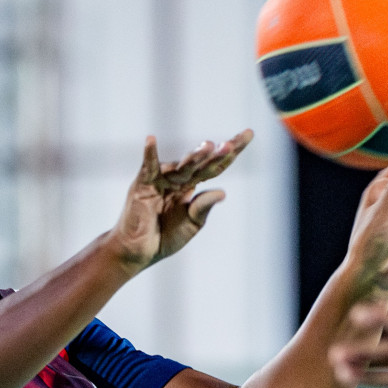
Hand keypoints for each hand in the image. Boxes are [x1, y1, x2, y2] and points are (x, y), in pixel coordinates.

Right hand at [108, 130, 252, 271]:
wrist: (139, 252)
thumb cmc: (164, 238)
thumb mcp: (192, 224)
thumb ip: (203, 207)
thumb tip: (223, 192)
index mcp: (192, 186)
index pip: (215, 166)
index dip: (230, 152)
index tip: (249, 134)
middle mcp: (178, 179)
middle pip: (202, 161)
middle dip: (218, 152)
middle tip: (232, 143)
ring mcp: (161, 180)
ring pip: (182, 166)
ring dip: (195, 157)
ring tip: (209, 147)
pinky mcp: (143, 185)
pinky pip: (147, 167)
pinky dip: (148, 154)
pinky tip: (150, 140)